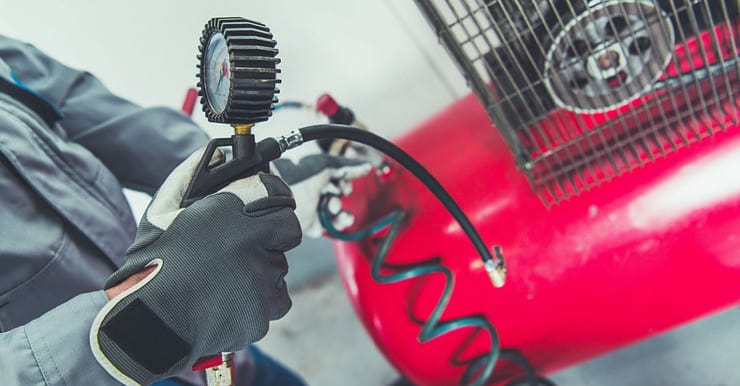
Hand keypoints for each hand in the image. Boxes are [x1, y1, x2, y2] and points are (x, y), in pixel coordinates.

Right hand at [90, 148, 301, 384]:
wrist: (147, 322)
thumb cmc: (151, 265)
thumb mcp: (163, 210)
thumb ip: (191, 175)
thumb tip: (216, 154)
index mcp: (230, 212)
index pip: (279, 195)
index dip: (275, 202)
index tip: (270, 210)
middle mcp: (251, 242)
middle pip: (286, 232)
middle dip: (271, 237)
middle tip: (242, 249)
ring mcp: (261, 278)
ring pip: (279, 267)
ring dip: (262, 271)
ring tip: (225, 279)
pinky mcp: (264, 310)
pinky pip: (276, 299)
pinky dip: (260, 301)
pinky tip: (230, 299)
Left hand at [272, 141, 372, 237]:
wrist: (284, 203)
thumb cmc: (298, 182)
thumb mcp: (324, 168)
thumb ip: (346, 169)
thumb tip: (365, 167)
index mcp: (314, 176)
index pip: (337, 175)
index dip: (349, 175)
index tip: (359, 172)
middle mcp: (313, 192)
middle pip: (339, 193)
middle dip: (344, 192)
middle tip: (342, 190)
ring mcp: (314, 209)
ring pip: (337, 210)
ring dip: (340, 208)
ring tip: (334, 207)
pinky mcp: (314, 224)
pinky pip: (333, 225)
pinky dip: (341, 222)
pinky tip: (344, 217)